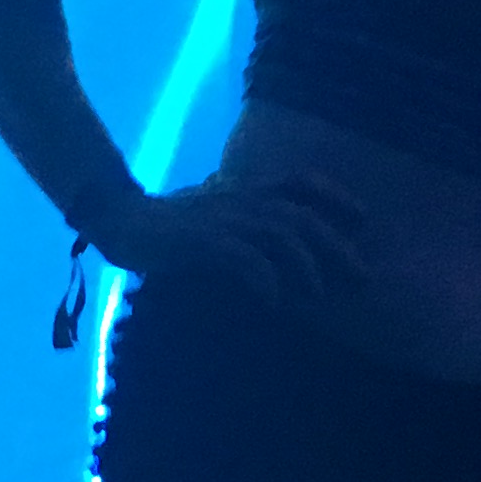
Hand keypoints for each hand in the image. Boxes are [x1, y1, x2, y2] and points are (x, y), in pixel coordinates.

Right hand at [88, 173, 369, 304]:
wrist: (117, 218)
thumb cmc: (171, 222)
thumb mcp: (216, 213)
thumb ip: (247, 222)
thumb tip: (277, 248)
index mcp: (246, 189)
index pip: (300, 181)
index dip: (335, 195)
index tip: (363, 219)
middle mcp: (240, 198)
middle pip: (302, 216)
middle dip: (337, 247)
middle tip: (361, 278)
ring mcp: (221, 217)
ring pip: (280, 233)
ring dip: (306, 266)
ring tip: (319, 296)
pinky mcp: (200, 239)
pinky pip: (241, 256)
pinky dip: (263, 277)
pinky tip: (275, 300)